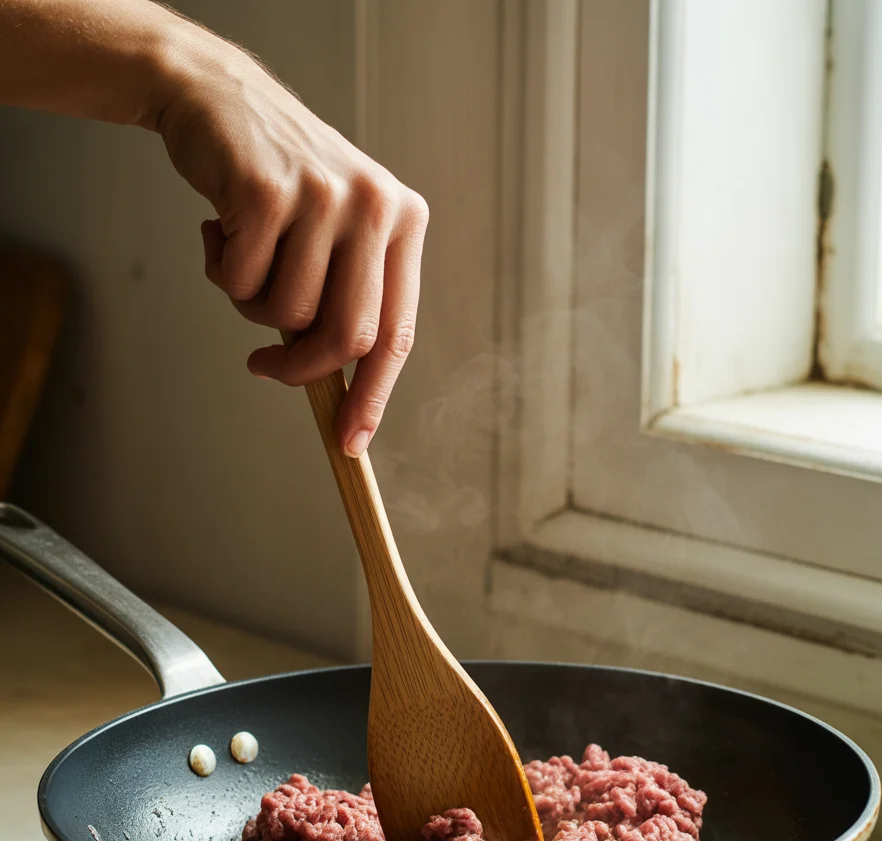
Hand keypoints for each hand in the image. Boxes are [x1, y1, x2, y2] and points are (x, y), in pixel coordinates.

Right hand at [157, 40, 428, 456]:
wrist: (218, 99)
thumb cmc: (277, 183)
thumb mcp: (334, 232)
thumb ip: (348, 299)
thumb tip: (341, 396)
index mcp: (403, 223)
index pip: (397, 333)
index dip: (373, 396)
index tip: (349, 441)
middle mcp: (376, 207)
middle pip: (348, 338)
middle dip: (301, 369)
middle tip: (265, 366)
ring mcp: (325, 197)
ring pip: (287, 314)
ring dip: (251, 306)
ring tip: (243, 256)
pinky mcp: (269, 192)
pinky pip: (241, 282)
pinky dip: (220, 271)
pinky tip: (219, 229)